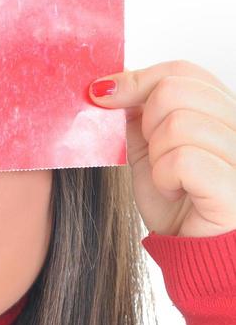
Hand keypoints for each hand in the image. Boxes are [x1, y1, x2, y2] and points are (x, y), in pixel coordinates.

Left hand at [88, 59, 235, 237]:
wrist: (195, 253)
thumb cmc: (178, 207)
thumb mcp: (149, 155)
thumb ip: (139, 120)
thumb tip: (116, 88)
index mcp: (222, 112)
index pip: (181, 72)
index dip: (136, 79)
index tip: (101, 94)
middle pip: (175, 90)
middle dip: (147, 125)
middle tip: (155, 158)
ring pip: (178, 124)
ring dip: (157, 158)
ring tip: (169, 181)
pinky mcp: (233, 185)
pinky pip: (182, 160)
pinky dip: (165, 178)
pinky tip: (175, 193)